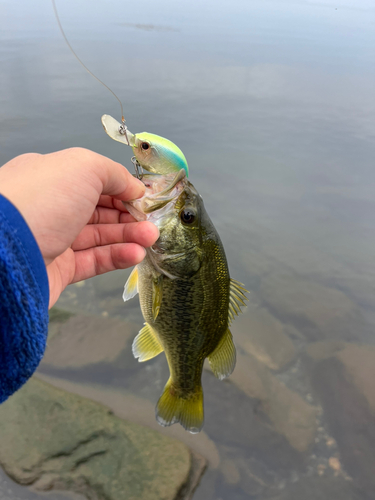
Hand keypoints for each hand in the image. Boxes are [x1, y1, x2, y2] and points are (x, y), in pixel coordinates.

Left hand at [0, 148, 157, 307]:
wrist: (3, 254)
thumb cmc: (41, 200)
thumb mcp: (83, 167)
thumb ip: (114, 173)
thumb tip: (135, 187)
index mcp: (52, 177)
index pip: (95, 182)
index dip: (123, 189)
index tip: (146, 198)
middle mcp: (52, 207)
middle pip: (100, 210)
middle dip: (131, 215)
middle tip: (153, 222)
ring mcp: (55, 239)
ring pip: (100, 236)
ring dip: (129, 236)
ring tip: (151, 239)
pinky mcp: (59, 270)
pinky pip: (94, 261)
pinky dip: (117, 256)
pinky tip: (136, 254)